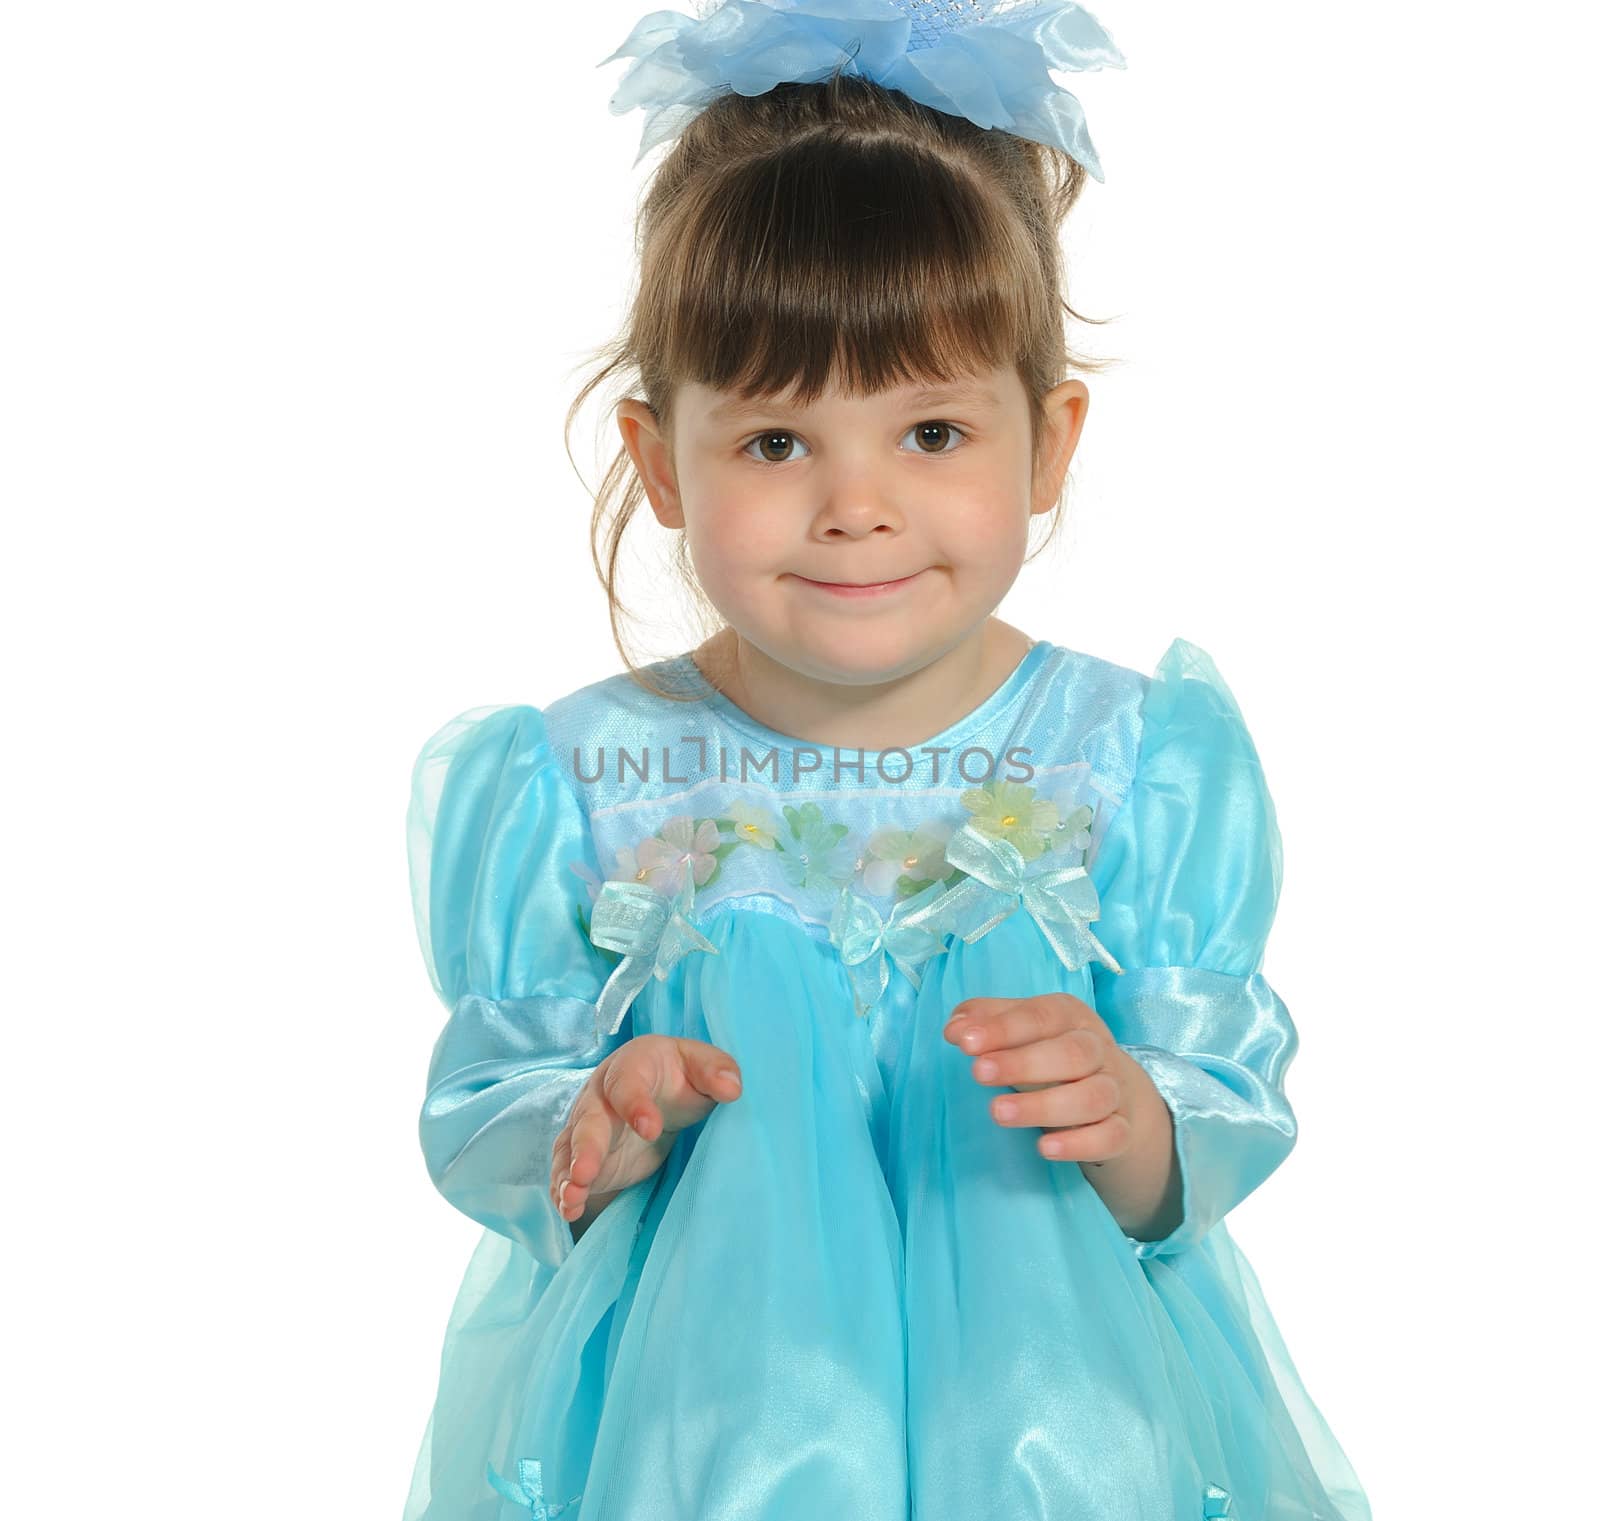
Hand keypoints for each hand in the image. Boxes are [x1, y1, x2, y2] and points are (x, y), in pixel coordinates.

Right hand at [549, 1034, 742, 1224]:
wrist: (659, 1091)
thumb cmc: (681, 1075)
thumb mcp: (701, 1064)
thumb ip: (716, 1070)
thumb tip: (731, 1088)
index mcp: (632, 1065)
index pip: (628, 1084)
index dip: (635, 1105)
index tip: (650, 1129)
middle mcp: (601, 1095)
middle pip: (589, 1120)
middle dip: (586, 1147)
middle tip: (586, 1173)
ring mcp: (589, 1128)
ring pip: (571, 1149)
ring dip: (568, 1174)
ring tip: (571, 1199)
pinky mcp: (588, 1158)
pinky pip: (567, 1172)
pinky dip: (565, 1191)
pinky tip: (569, 1210)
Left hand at [943, 993, 1135, 1164]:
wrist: (1116, 1091)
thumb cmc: (1051, 1050)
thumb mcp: (1022, 1028)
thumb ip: (986, 1021)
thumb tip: (955, 1029)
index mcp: (1071, 1017)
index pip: (1041, 1017)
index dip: (1003, 1028)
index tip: (965, 1043)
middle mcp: (1098, 1050)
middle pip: (1072, 1053)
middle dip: (1024, 1063)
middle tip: (978, 1073)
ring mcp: (1114, 1090)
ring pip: (1093, 1096)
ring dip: (1044, 1106)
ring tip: (998, 1113)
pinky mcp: (1123, 1129)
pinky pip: (1110, 1136)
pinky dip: (1080, 1143)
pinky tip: (1045, 1148)